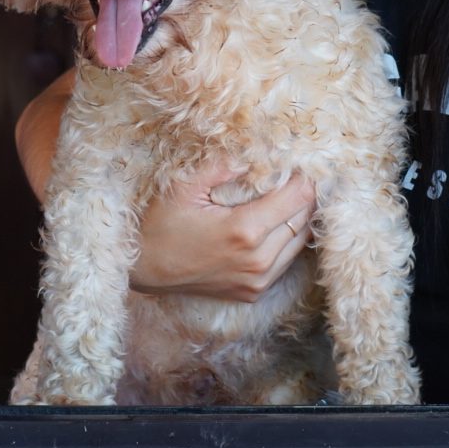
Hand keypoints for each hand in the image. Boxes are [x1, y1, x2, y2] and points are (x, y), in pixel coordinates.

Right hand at [130, 161, 316, 302]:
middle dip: (304, 194)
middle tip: (294, 176)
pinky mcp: (254, 292)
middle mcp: (259, 261)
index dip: (303, 176)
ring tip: (285, 197)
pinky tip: (272, 224)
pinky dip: (287, 239)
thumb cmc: (160, 225)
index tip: (297, 163)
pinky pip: (286, 260)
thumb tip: (256, 155)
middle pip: (305, 218)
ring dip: (298, 217)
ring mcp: (258, 281)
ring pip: (301, 241)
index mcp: (245, 231)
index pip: (300, 197)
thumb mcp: (184, 186)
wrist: (143, 270)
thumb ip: (222, 166)